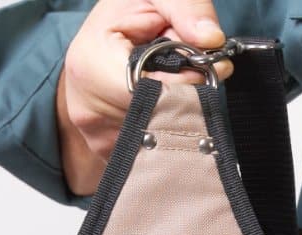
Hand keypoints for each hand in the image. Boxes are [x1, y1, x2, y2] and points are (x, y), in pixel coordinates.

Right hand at [57, 0, 229, 195]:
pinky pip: (150, 153)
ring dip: (178, 116)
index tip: (209, 69)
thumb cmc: (124, 14)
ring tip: (171, 88)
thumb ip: (186, 8)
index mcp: (92, 66)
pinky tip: (161, 109)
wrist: (96, 43)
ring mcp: (97, 137)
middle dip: (187, 99)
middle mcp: (88, 109)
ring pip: (159, 139)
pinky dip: (164, 133)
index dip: (189, 84)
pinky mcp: (107, 153)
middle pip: (160, 120)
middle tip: (197, 76)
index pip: (157, 94)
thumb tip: (213, 39)